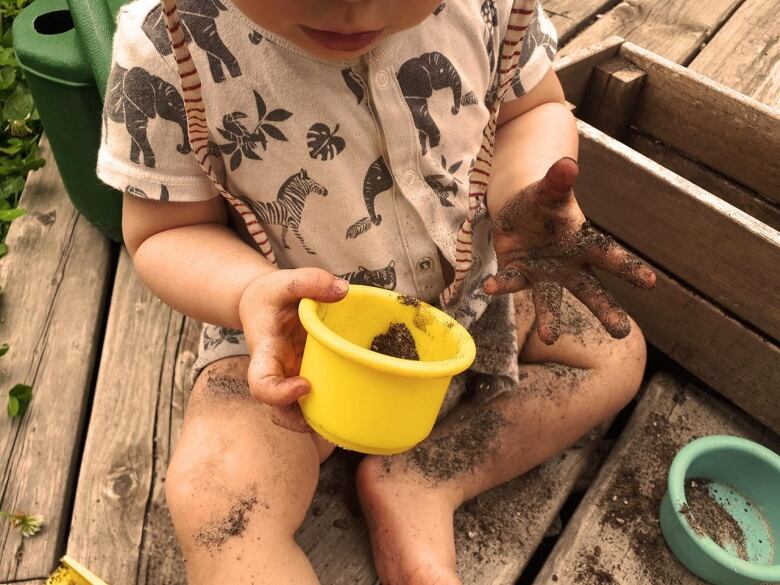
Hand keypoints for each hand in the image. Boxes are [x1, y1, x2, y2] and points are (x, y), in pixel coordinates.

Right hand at [239, 268, 348, 431]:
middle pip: (280, 411)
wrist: (262, 305)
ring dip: (321, 418)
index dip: (279, 394)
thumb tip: (343, 290)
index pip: (261, 385)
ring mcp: (292, 380)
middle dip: (301, 421)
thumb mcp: (284, 281)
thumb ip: (309, 281)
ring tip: (352, 412)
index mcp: (266, 353)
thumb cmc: (271, 295)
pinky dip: (335, 403)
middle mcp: (278, 374)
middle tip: (332, 413)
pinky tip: (361, 395)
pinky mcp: (309, 378)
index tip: (305, 386)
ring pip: (299, 413)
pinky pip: (318, 400)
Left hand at [483, 157, 654, 343]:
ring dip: (549, 318)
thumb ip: (558, 181)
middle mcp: (568, 267)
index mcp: (584, 244)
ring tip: (549, 337)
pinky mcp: (518, 275)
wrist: (519, 213)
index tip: (650, 282)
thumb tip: (567, 164)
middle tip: (621, 332)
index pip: (610, 256)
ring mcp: (543, 275)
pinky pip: (510, 282)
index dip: (628, 267)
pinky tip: (489, 288)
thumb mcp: (551, 192)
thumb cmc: (545, 204)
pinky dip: (500, 285)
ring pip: (550, 299)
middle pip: (589, 290)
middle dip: (605, 309)